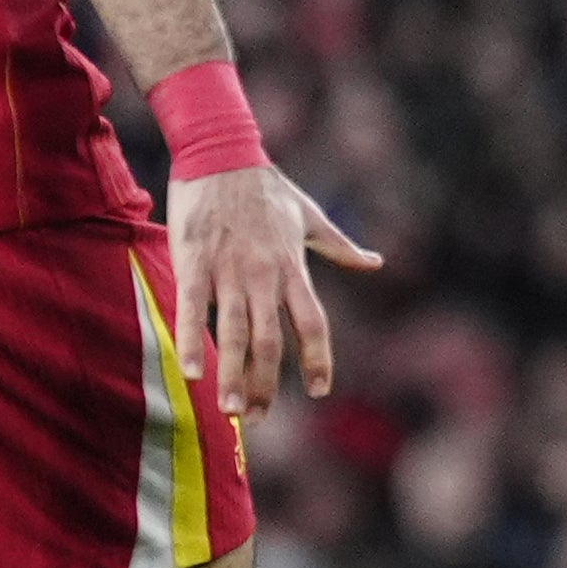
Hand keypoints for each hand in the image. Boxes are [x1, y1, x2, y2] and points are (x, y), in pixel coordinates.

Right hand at [168, 165, 380, 419]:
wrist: (222, 150)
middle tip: (259, 418)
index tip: (320, 390)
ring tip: (232, 411)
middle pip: (273, 341)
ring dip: (235, 376)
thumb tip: (376, 262)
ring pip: (237, 334)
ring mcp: (230, 269)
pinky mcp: (195, 260)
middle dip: (268, 385)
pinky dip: (192, 342)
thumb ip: (341, 246)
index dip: (319, 359)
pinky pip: (194, 309)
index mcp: (293, 267)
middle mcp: (266, 274)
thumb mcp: (311, 216)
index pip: (314, 323)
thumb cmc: (266, 186)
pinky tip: (190, 372)